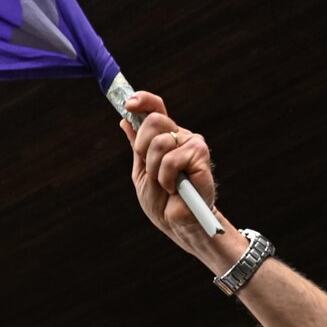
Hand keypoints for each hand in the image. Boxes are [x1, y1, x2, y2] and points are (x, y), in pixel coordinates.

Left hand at [120, 91, 223, 261]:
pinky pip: (172, 159)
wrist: (178, 225)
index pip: (156, 109)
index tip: (128, 104)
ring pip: (160, 142)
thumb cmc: (162, 203)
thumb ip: (137, 147)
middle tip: (149, 169)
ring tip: (165, 184)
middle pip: (154, 121)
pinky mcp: (201, 156)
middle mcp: (180, 136)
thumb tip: (125, 120)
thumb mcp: (142, 172)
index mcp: (166, 137)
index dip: (143, 101)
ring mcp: (192, 144)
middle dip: (143, 147)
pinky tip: (176, 189)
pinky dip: (167, 179)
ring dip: (155, 169)